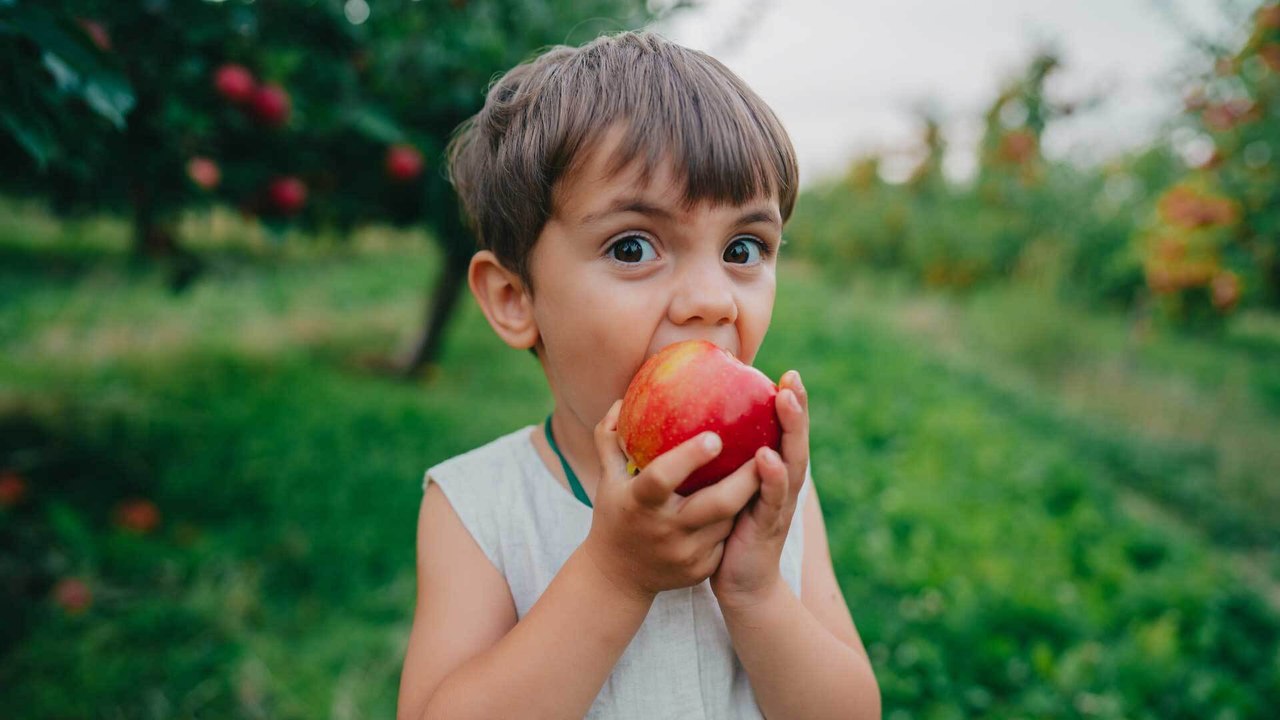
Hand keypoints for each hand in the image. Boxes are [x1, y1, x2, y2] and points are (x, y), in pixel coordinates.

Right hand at [582, 400, 763, 601]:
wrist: (617, 577)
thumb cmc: (615, 515)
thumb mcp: (607, 479)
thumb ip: (610, 439)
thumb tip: (622, 402)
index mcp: (638, 503)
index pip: (662, 477)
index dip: (689, 457)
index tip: (716, 436)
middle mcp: (664, 530)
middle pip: (716, 504)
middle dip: (746, 477)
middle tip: (767, 448)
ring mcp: (686, 554)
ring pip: (729, 519)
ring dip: (747, 495)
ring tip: (766, 466)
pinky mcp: (701, 569)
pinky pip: (727, 537)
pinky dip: (738, 517)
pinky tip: (751, 498)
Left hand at [711, 370, 808, 607]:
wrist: (740, 585)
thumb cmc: (726, 532)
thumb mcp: (726, 490)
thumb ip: (722, 461)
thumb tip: (694, 423)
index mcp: (773, 474)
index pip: (784, 432)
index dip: (789, 403)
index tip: (786, 372)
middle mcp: (783, 485)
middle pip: (795, 440)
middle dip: (796, 409)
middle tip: (792, 378)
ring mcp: (779, 505)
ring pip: (791, 464)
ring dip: (790, 432)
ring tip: (785, 401)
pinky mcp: (769, 527)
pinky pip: (771, 499)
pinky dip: (772, 477)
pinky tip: (766, 458)